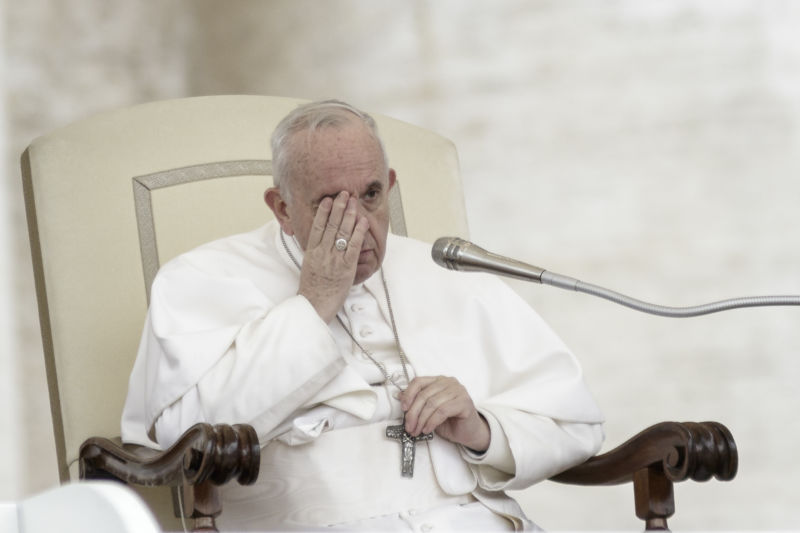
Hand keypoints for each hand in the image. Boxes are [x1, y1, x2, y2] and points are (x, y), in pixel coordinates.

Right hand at [298, 191, 368, 321]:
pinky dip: (358, 232)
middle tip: (344, 193)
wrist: (314, 305)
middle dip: (338, 207)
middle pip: (331, 224)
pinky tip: (363, 221)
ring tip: (353, 201)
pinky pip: (353, 246)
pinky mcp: (346, 267)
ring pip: (342, 231)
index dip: (323, 211)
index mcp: (312, 252)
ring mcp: (334, 259)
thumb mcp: (309, 267)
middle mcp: (322, 252)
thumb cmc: (312, 290)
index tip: (327, 200)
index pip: (317, 226)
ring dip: (349, 214)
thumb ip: (315, 253)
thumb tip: (320, 243)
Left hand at [399, 376, 489, 451]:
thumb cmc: (449, 421)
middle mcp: (449, 382)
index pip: (418, 381)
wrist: (469, 433)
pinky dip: (431, 422)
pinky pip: (442, 411)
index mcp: (439, 380)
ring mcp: (458, 390)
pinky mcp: (464, 402)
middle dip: (413, 413)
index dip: (408, 394)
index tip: (403, 409)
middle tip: (409, 427)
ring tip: (417, 431)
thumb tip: (399, 396)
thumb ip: (417, 402)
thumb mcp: (429, 411)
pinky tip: (427, 429)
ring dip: (421, 420)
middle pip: (424, 394)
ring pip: (432, 403)